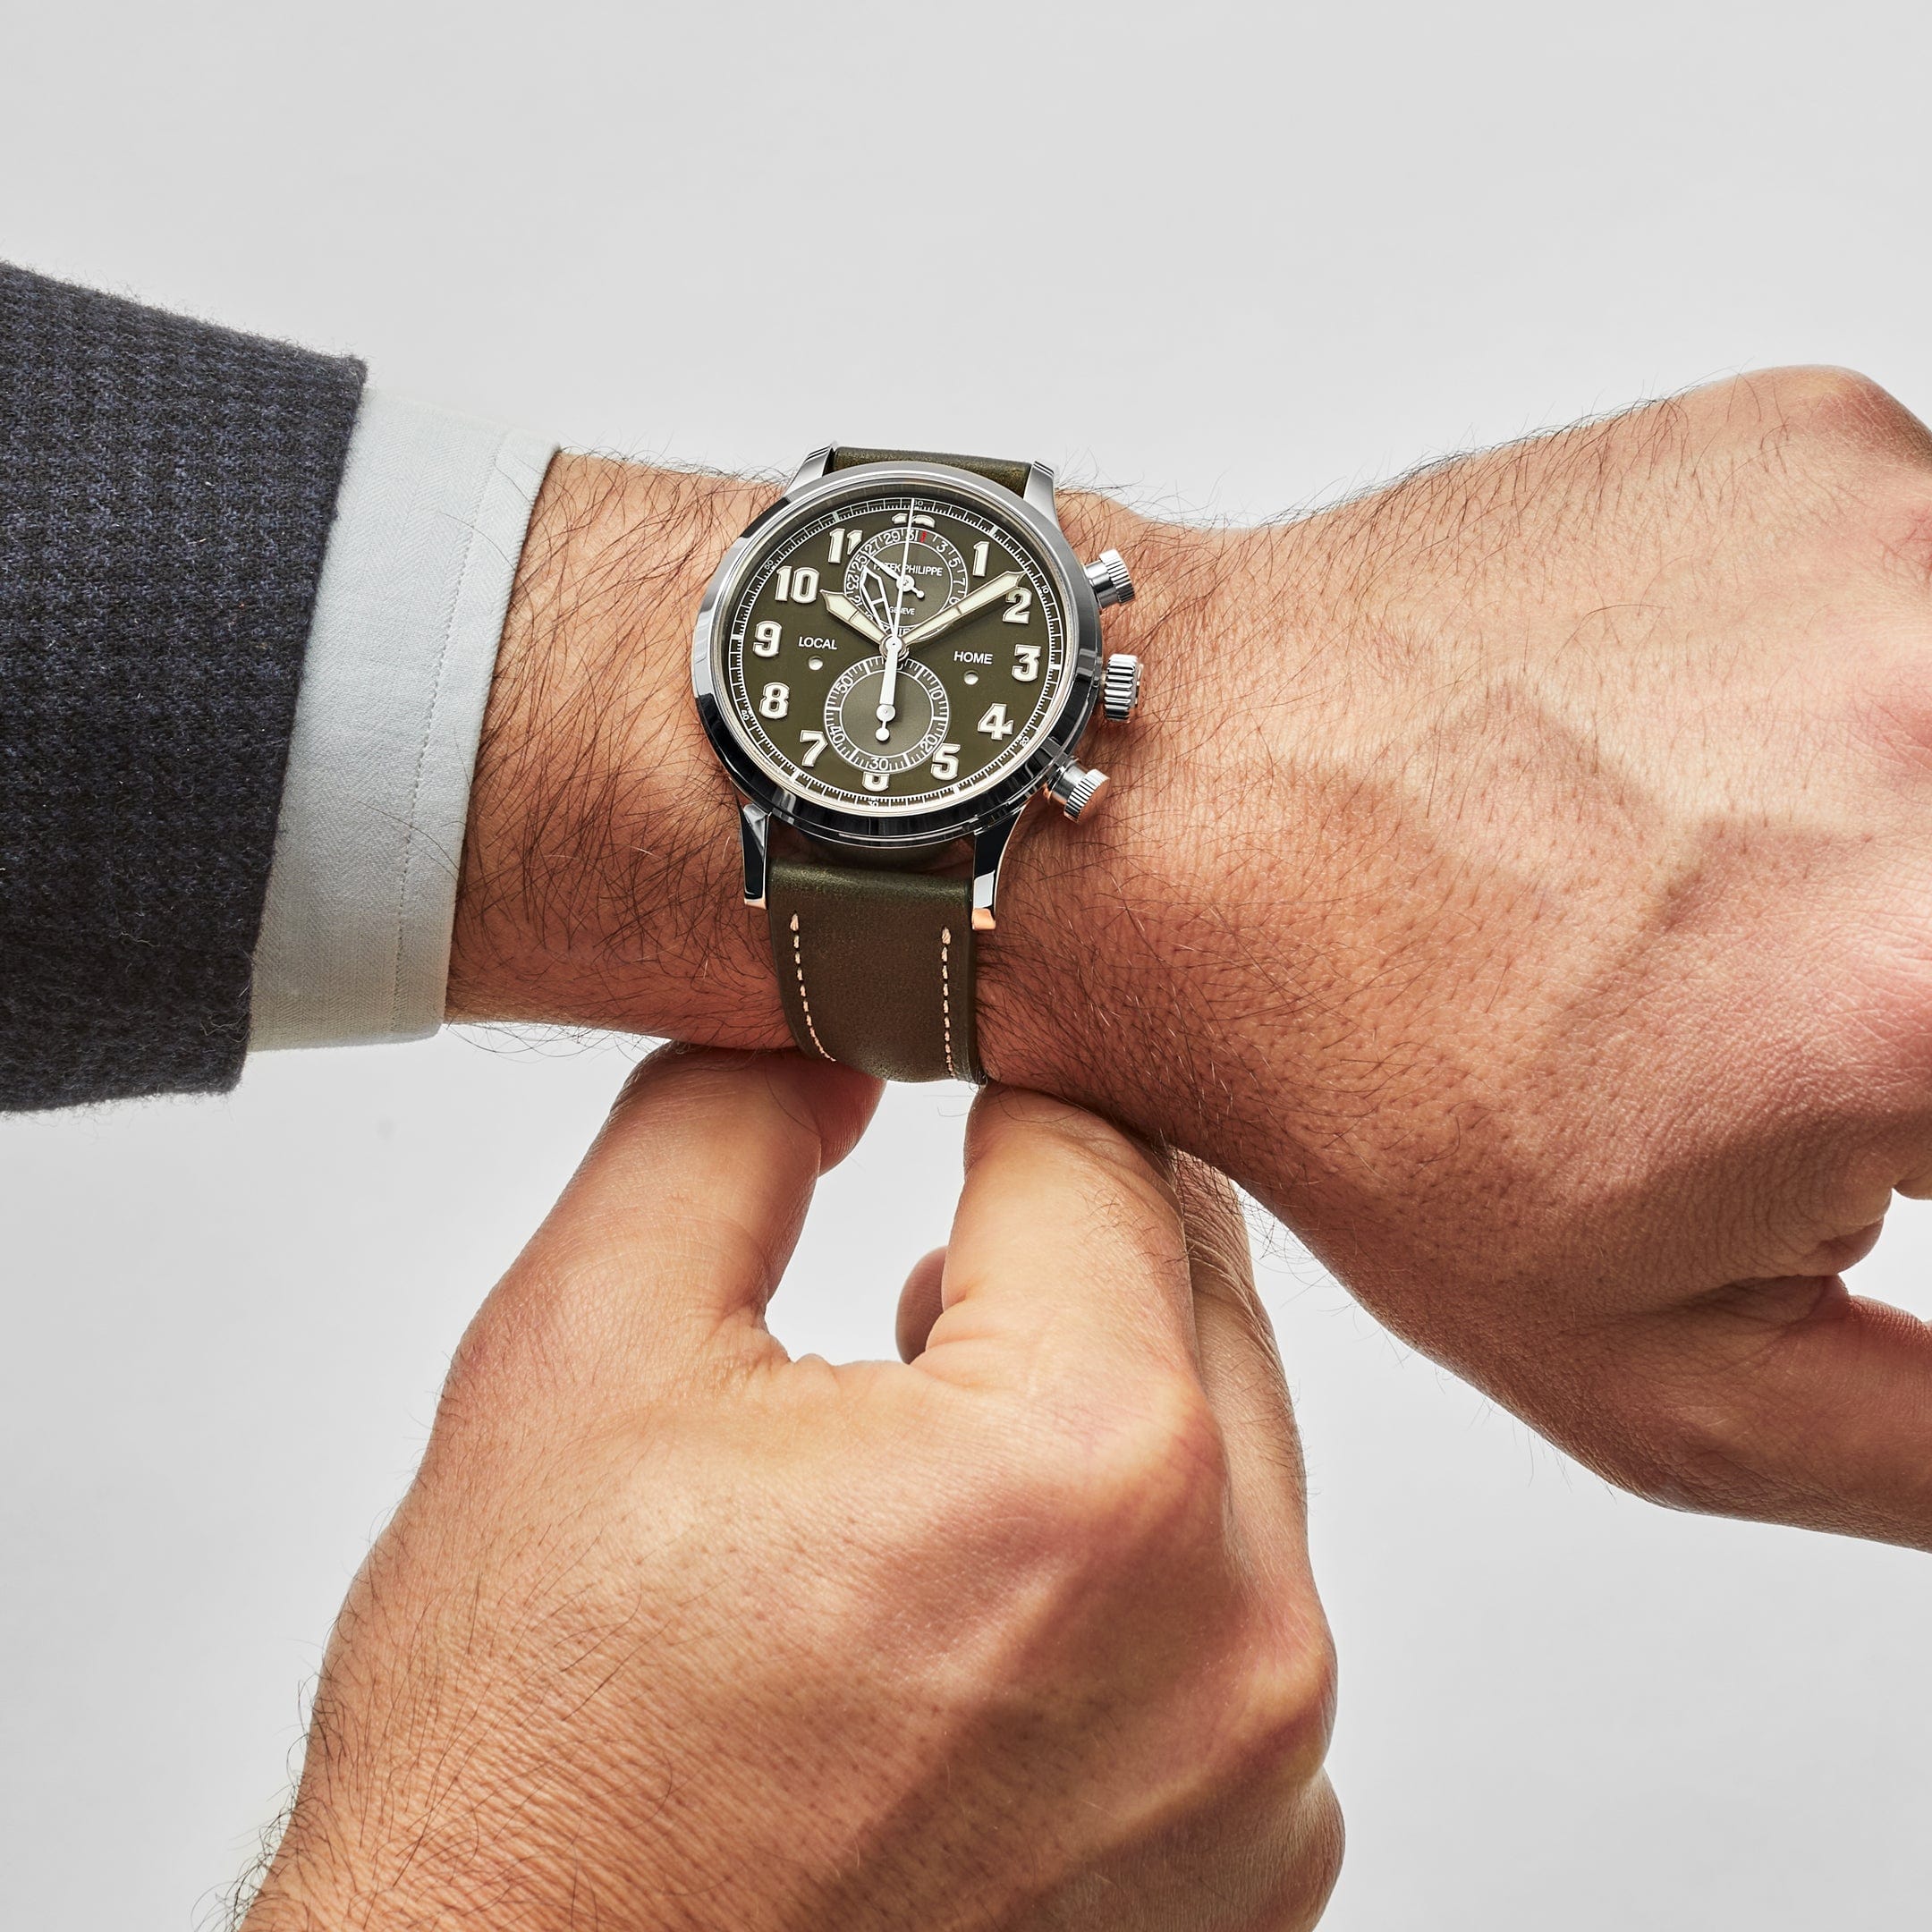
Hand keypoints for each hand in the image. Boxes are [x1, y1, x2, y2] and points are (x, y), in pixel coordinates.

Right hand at [239, 1051, 1341, 1931]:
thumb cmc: (540, 1760)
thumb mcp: (581, 1353)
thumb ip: (729, 1123)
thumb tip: (839, 1023)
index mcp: (1085, 1465)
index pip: (1103, 1147)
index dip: (1002, 1091)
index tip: (952, 1082)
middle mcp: (1228, 1633)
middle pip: (1197, 1287)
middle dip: (1064, 1251)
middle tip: (930, 1278)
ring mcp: (1259, 1776)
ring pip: (1234, 1454)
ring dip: (1104, 1411)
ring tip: (927, 1461)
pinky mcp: (1255, 1873)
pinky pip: (1239, 1622)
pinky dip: (1140, 1576)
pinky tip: (987, 1610)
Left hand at [451, 368, 1931, 1550]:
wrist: (1149, 794)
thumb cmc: (1321, 1054)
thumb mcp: (1639, 1370)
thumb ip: (1921, 1440)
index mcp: (1927, 992)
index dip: (1930, 1117)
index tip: (1880, 1110)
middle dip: (1922, 978)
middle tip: (1782, 995)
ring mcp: (1889, 551)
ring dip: (1905, 838)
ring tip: (1725, 882)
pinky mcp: (1819, 447)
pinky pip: (1927, 592)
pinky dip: (1860, 700)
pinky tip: (1687, 757)